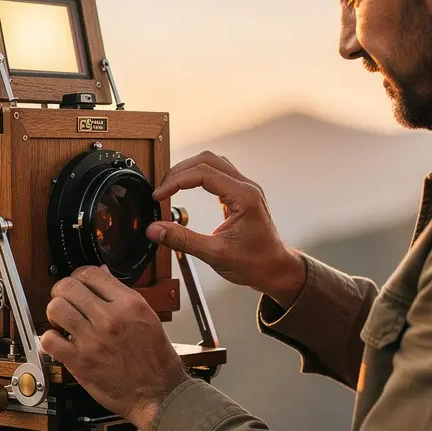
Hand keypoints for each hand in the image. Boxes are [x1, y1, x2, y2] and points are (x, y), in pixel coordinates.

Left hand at [39, 266, 188, 430]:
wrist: (159, 393)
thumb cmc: (156, 361)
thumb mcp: (148, 318)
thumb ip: (122, 296)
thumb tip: (104, 276)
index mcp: (130, 304)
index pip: (91, 273)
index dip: (78, 276)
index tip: (78, 285)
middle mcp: (110, 318)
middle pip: (68, 286)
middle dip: (62, 292)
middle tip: (66, 302)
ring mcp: (93, 340)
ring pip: (55, 308)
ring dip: (55, 313)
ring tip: (62, 322)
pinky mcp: (80, 362)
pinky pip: (49, 340)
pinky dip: (49, 339)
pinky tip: (60, 342)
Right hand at [147, 151, 306, 308]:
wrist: (276, 270)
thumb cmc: (255, 263)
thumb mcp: (215, 254)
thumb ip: (182, 240)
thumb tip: (155, 229)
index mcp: (243, 197)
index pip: (202, 173)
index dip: (176, 182)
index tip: (159, 196)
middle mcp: (246, 187)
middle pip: (207, 160)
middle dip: (179, 171)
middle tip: (162, 189)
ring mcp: (245, 189)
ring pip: (213, 163)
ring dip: (189, 170)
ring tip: (171, 186)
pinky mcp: (242, 196)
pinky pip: (219, 174)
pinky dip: (199, 177)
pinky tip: (188, 189)